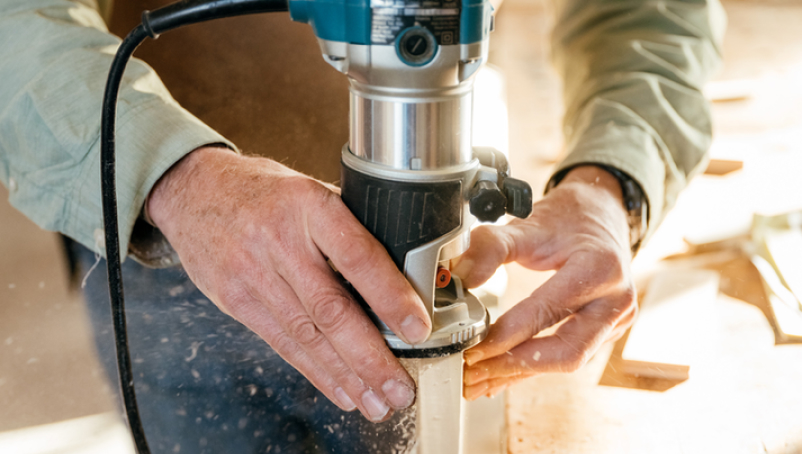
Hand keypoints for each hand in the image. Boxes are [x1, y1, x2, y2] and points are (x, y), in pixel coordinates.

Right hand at [147, 147, 431, 421]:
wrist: (194, 189)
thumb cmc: (264, 190)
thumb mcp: (310, 188)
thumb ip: (350, 224)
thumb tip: (403, 269)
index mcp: (309, 205)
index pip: (357, 256)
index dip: (390, 296)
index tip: (417, 328)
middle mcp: (280, 241)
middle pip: (331, 309)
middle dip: (370, 357)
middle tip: (400, 387)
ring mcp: (253, 274)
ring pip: (307, 336)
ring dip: (347, 376)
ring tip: (378, 402)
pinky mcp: (236, 301)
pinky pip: (282, 343)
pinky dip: (316, 372)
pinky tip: (342, 390)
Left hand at [457, 165, 637, 399]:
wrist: (602, 213)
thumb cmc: (568, 219)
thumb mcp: (529, 224)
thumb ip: (492, 246)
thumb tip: (460, 273)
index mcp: (601, 269)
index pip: (548, 312)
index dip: (507, 335)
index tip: (473, 348)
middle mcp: (615, 301)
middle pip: (565, 352)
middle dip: (514, 365)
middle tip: (472, 371)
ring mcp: (614, 322)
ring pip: (566, 361)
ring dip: (518, 374)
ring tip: (476, 381)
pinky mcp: (604, 334)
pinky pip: (565, 356)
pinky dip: (530, 368)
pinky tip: (499, 379)